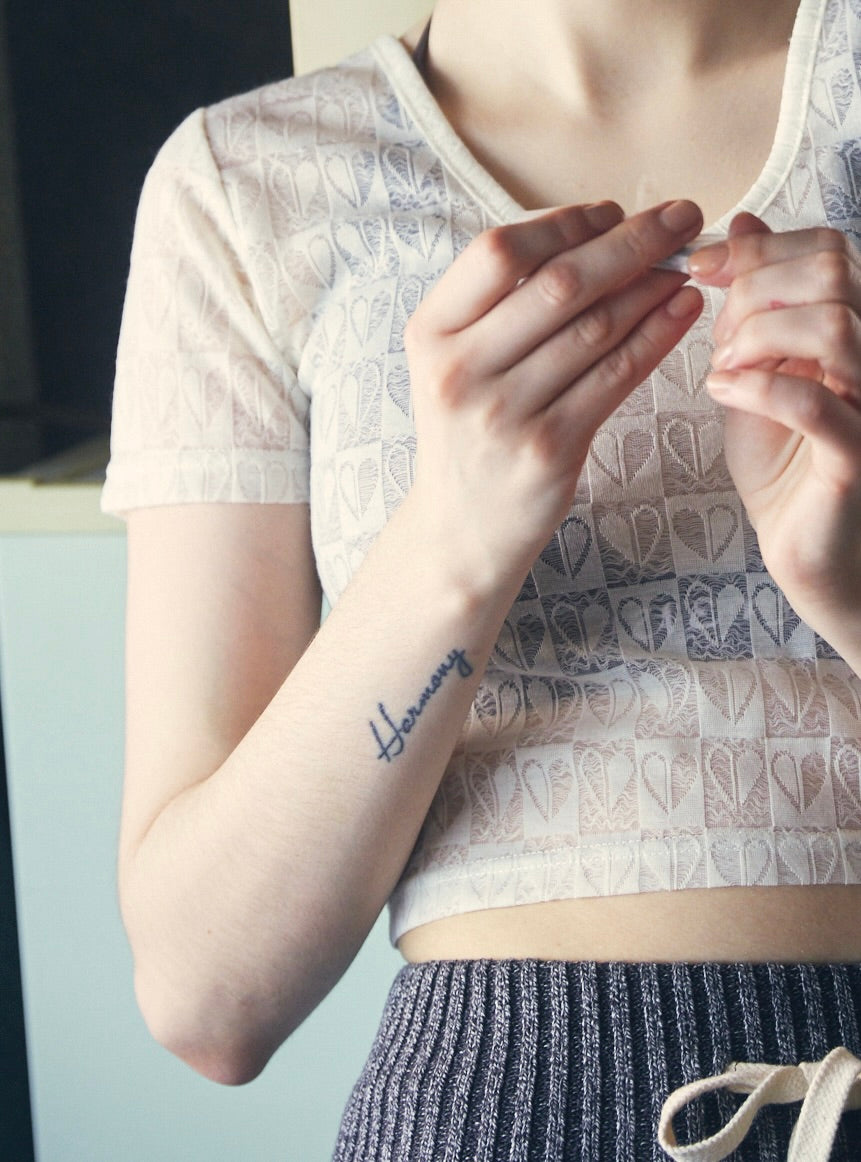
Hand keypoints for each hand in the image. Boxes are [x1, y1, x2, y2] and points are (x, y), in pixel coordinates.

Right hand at [404, 199, 704, 596]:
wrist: (463, 527)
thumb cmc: (469, 432)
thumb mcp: (454, 362)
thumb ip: (499, 304)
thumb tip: (591, 233)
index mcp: (430, 333)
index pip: (497, 250)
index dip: (563, 222)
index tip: (610, 212)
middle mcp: (459, 370)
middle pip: (557, 283)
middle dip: (629, 241)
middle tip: (679, 216)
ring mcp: (504, 413)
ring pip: (595, 327)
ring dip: (651, 286)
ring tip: (685, 264)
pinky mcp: (549, 449)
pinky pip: (615, 377)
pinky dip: (656, 336)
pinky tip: (682, 311)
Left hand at [690, 213, 860, 634]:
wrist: (804, 542)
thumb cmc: (782, 458)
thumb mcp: (757, 365)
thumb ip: (754, 302)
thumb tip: (743, 224)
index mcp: (856, 324)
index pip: (828, 248)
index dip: (757, 248)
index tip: (699, 268)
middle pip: (833, 272)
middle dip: (753, 292)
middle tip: (718, 340)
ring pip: (834, 324)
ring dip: (757, 337)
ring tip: (725, 369)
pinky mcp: (857, 456)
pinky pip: (816, 403)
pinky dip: (758, 387)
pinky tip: (724, 391)